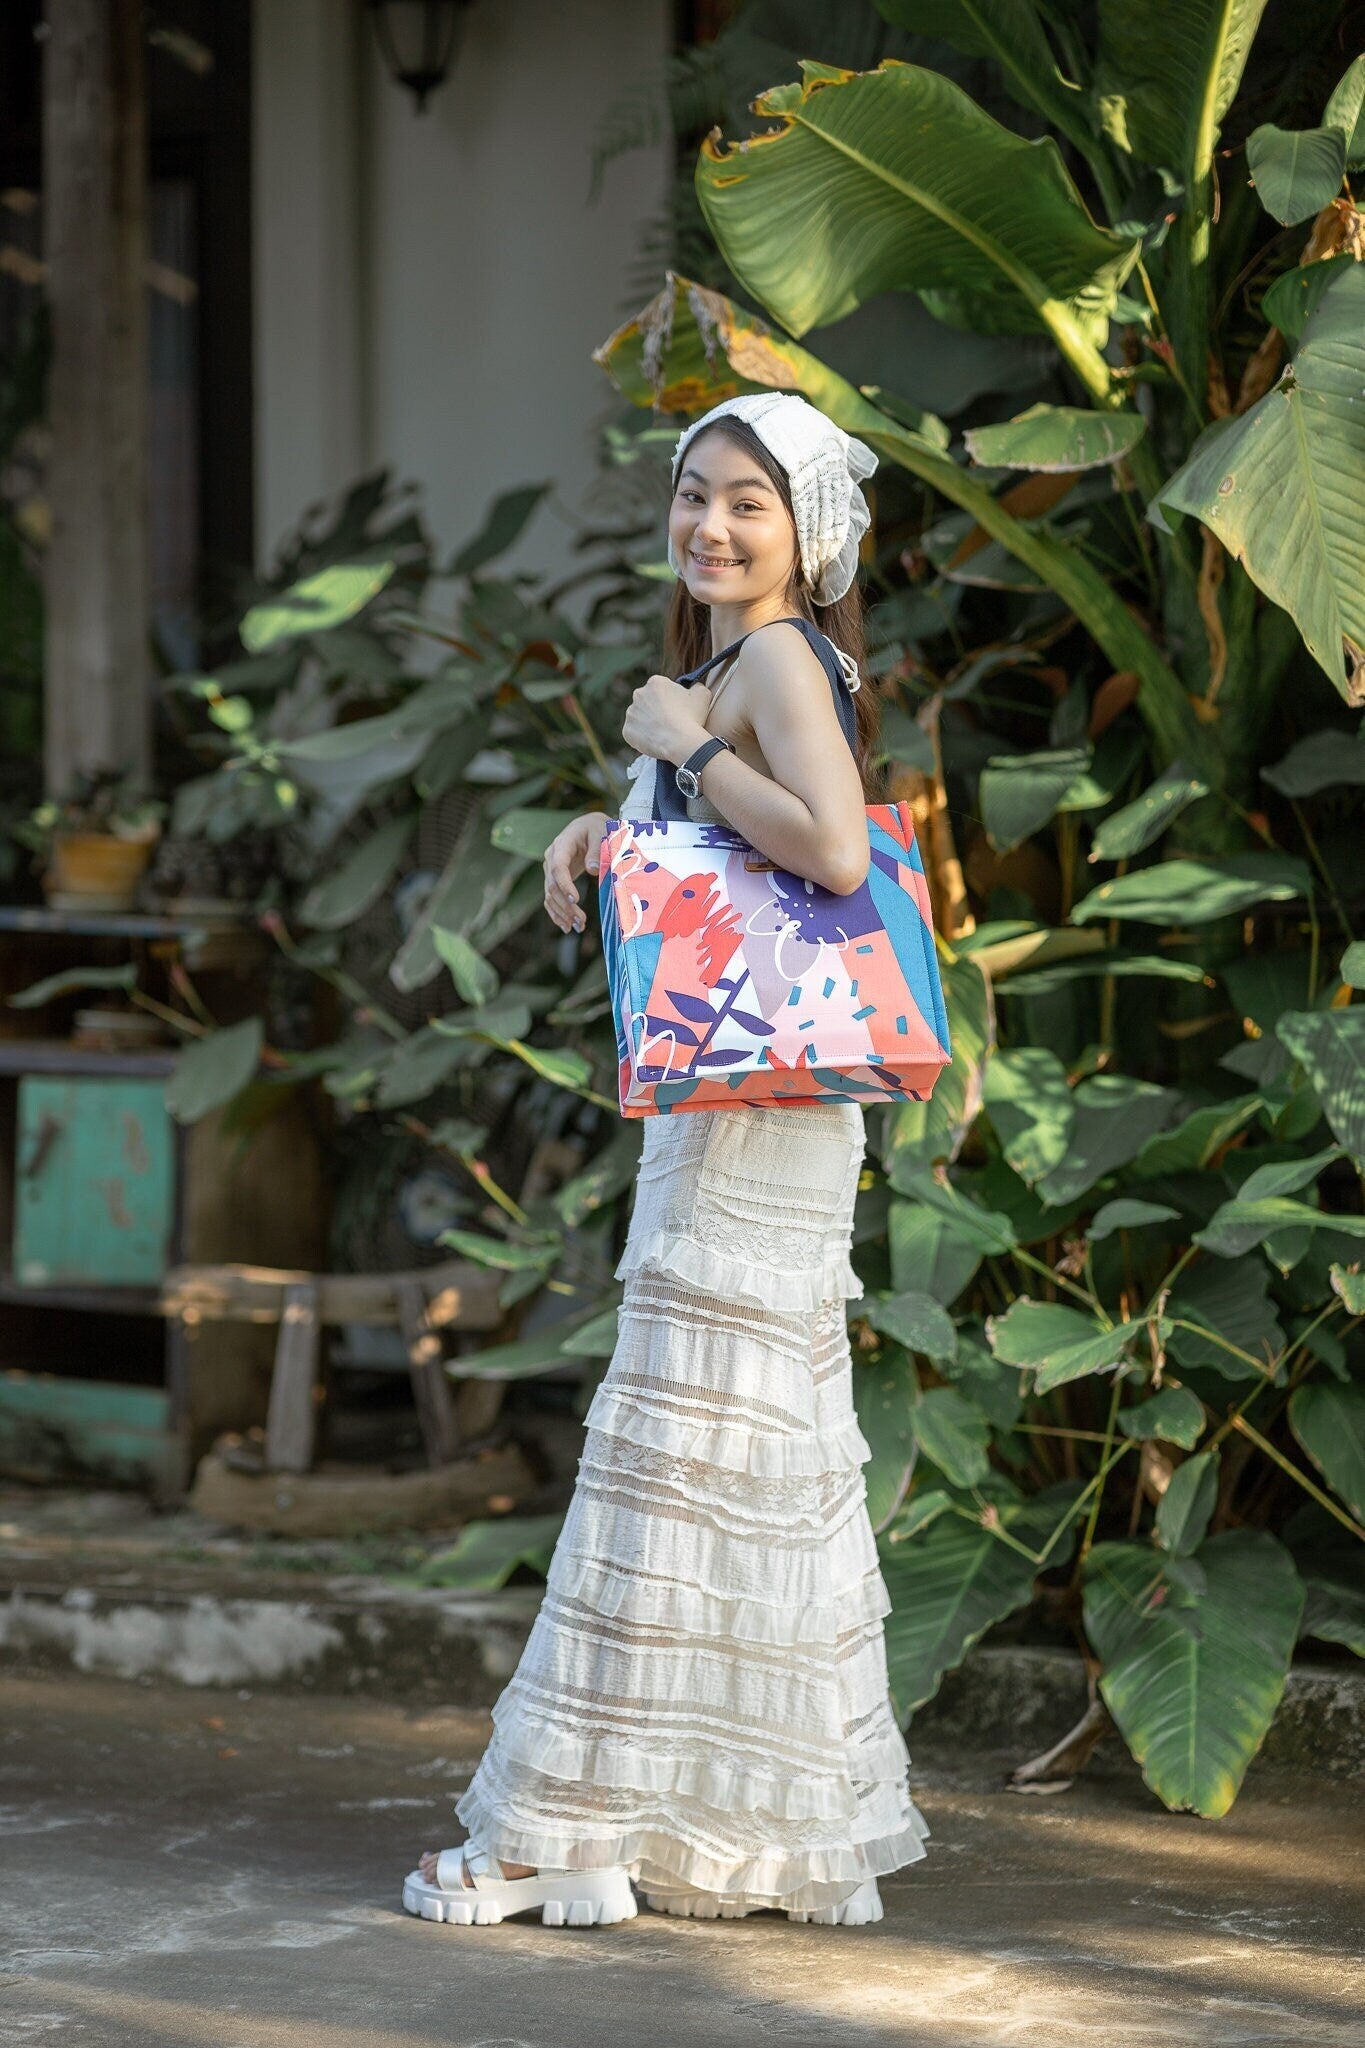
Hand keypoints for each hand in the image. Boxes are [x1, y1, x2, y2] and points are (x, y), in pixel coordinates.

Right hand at [543, 811, 607, 933]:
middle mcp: (551, 858)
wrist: (589, 828)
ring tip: (579, 927)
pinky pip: (550, 898)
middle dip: (566, 906)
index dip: (565, 884)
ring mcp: (550, 870)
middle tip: (581, 921)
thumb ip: (597, 849)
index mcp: (561, 844)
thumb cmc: (597, 829)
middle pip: (553, 885)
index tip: (576, 900)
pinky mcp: (554, 879)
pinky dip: (557, 913)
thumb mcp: (601, 833)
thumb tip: (592, 869)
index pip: (558, 867)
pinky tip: (567, 926)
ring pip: (550, 895)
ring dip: (562, 913)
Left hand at [621, 673, 708, 768]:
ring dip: (648, 723)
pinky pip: (634, 734)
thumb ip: (696, 686)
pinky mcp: (627, 731)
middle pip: (648, 702)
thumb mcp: (703, 694)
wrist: (680, 741)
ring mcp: (631, 713)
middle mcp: (638, 694)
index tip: (677, 710)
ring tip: (663, 733)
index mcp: (655, 682)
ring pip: (640, 717)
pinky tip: (655, 741)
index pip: (661, 689)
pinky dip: (642, 737)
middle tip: (669, 722)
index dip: (670, 700)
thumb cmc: (692, 717)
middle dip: (656, 709)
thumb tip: (693, 687)